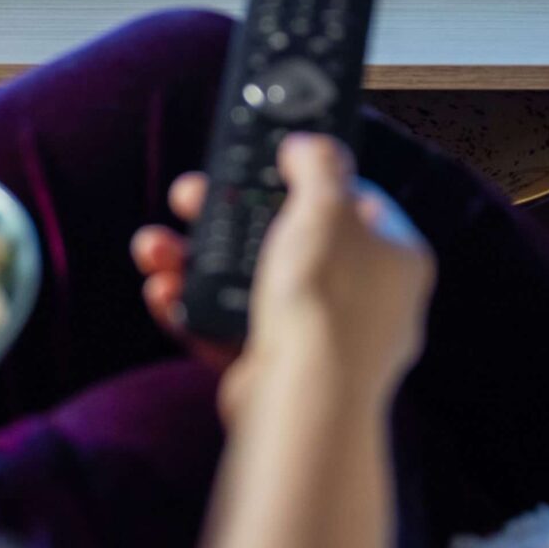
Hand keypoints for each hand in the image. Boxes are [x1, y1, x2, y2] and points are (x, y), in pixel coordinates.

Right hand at [131, 134, 432, 420]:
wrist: (302, 403)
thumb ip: (319, 163)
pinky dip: (194, 312)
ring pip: (249, 288)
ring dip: (196, 263)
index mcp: (394, 259)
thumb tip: (310, 144)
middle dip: (229, 218)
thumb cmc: (327, 301)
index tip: (266, 162)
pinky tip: (162, 294)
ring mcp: (319, 342)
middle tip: (191, 197)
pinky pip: (229, 333)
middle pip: (288, 243)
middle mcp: (364, 302)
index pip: (354, 203)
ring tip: (154, 248)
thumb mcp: (326, 206)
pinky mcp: (277, 374)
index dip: (308, 179)